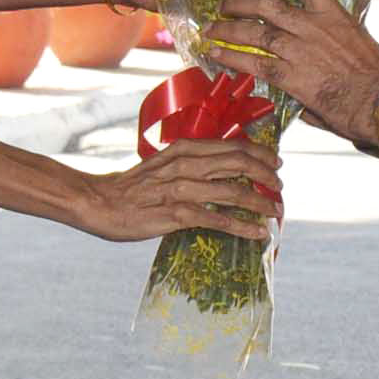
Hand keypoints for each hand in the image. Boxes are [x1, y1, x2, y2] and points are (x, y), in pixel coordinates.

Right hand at [79, 138, 282, 242]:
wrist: (98, 202)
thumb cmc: (132, 186)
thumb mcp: (163, 164)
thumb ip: (190, 163)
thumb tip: (219, 170)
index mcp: (184, 148)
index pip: (232, 145)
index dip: (260, 154)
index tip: (275, 163)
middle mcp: (186, 164)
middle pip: (239, 163)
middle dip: (266, 175)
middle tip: (280, 187)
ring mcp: (181, 189)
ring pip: (233, 192)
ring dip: (260, 202)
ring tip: (276, 211)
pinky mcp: (175, 214)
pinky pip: (217, 220)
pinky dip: (241, 226)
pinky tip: (257, 233)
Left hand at [203, 0, 378, 147]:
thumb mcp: (363, 41)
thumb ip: (341, 38)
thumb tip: (338, 39)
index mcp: (333, 13)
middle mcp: (313, 26)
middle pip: (266, 5)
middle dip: (239, 3)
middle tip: (223, 5)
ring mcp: (301, 51)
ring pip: (255, 34)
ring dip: (228, 31)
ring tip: (210, 31)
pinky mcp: (293, 78)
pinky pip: (256, 65)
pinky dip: (233, 59)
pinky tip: (217, 56)